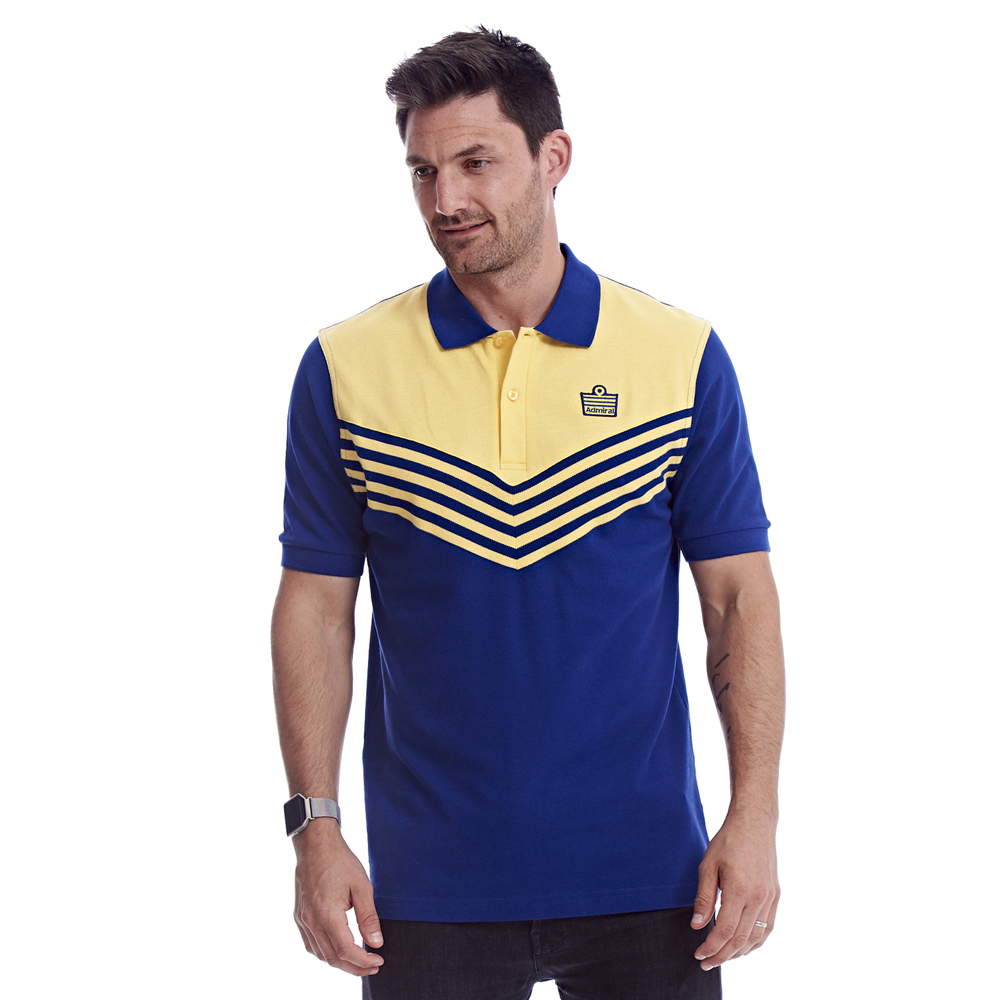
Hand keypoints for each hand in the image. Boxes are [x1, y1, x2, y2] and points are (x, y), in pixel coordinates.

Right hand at [292, 820, 385, 977]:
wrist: (315, 844)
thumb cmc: (340, 861)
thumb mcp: (361, 886)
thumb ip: (368, 917)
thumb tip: (376, 942)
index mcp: (327, 913)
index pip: (346, 950)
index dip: (363, 961)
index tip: (378, 960)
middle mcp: (311, 920)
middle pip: (332, 958)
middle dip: (354, 967)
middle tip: (373, 966)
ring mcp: (302, 919)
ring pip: (320, 954)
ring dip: (340, 963)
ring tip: (359, 961)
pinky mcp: (299, 916)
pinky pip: (311, 944)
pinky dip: (325, 953)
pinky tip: (338, 950)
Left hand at [690, 809, 778, 970]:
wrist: (754, 823)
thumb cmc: (728, 841)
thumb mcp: (708, 865)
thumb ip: (703, 897)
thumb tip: (697, 925)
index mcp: (739, 890)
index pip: (725, 930)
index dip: (711, 947)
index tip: (699, 954)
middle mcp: (758, 898)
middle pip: (740, 939)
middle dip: (722, 955)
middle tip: (706, 962)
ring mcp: (769, 898)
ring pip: (756, 938)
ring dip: (739, 953)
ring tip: (722, 957)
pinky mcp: (775, 896)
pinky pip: (768, 928)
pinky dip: (756, 942)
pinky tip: (744, 947)